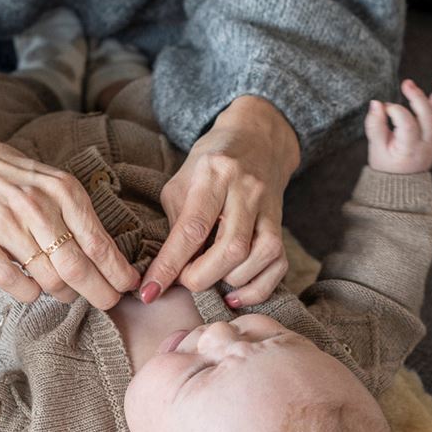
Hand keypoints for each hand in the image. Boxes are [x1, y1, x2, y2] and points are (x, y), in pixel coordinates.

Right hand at [0, 134, 141, 310]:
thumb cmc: (10, 176)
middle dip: (100, 293)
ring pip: (48, 279)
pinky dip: (29, 293)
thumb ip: (77, 216)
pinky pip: (13, 283)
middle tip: (107, 302)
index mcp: (61, 190)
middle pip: (78, 268)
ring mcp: (4, 223)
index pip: (99, 243)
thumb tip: (108, 260)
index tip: (127, 286)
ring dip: (62, 293)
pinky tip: (32, 287)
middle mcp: (35, 206)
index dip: (118, 273)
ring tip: (64, 291)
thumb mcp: (52, 183)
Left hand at [137, 100, 297, 306]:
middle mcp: (246, 190)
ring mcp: (269, 208)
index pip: (192, 228)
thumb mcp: (182, 181)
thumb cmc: (211, 163)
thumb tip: (167, 269)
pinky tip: (234, 292)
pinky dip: (256, 288)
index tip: (149, 291)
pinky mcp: (281, 225)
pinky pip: (278, 265)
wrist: (258, 139)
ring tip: (210, 276)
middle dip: (201, 277)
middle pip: (230, 249)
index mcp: (215, 174)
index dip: (169, 265)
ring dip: (229, 281)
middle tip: (184, 280)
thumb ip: (176, 221)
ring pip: (258, 257)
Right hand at [365, 75, 431, 173]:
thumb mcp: (375, 148)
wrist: (401, 182)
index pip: (407, 126)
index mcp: (408, 150)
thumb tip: (375, 103)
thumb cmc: (386, 163)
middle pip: (428, 120)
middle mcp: (426, 146)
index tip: (383, 107)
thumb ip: (374, 125)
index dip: (395, 111)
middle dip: (418, 98)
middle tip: (406, 83)